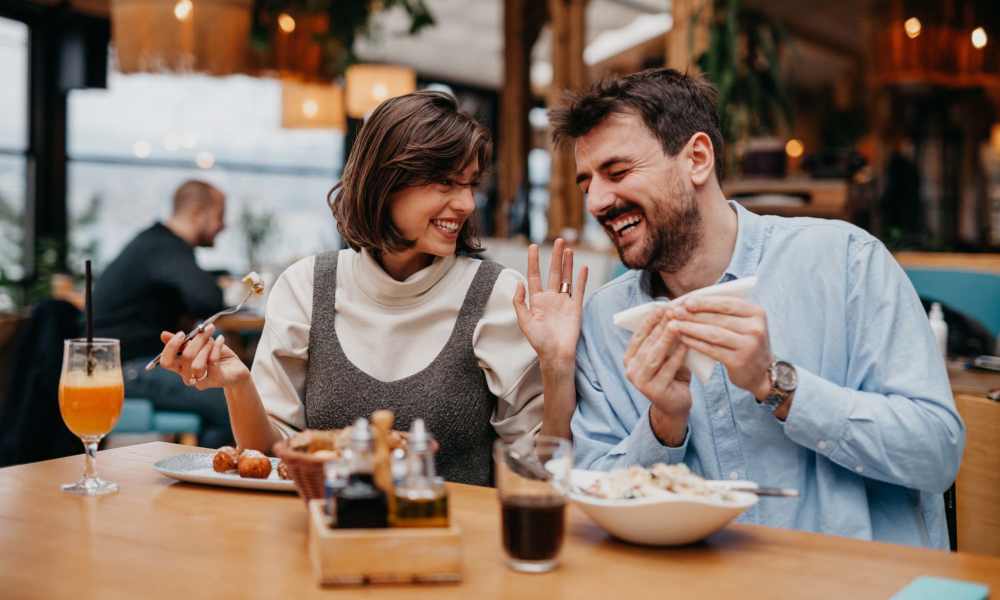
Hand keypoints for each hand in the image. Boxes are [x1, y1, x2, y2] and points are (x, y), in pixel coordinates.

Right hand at [159, 324, 249, 389]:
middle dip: (197, 340)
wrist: (235, 369)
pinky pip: (213, 362)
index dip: (171, 347)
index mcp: (180, 367)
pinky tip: (221, 339)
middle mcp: (188, 376)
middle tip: (206, 329)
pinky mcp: (216, 380)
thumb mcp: (199, 345)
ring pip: (197, 364)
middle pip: (185, 358)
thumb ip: (183, 342)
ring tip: (213, 339)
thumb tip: (163, 334)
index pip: (166, 362)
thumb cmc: (215, 356)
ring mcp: (201, 380)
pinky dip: (217, 346)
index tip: (182, 333)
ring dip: (206, 347)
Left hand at [513, 238, 588, 366]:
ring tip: (569, 249)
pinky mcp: (575, 308)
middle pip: (554, 272)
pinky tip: (583, 267)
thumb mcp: (524, 321)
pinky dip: (581, 278)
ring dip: (568, 263)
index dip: (534, 261)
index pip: (534, 276)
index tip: (533, 246)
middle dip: (556, 257)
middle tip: (558, 240)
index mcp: (536, 301)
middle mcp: (551, 298)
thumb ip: (520, 302)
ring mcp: (564, 302)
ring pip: (566, 278)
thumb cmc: (538, 341)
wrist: (556, 354)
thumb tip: (518, 283)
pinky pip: (579, 290)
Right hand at [624, 309, 692, 434]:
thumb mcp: (665, 355)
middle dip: (660, 326)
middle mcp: (631, 370)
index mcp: (629, 358)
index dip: (649, 320)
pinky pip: (668, 369)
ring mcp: (641, 382)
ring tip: (677, 324)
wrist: (675, 406)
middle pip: (647, 344)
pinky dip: (677, 356)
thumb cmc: (671, 375)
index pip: (638, 335)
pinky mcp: (654, 391)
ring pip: (655, 356)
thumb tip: (672, 312)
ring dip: (666, 338)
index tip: (662, 306)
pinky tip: (687, 344)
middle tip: (672, 310)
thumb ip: (663, 339)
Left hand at [669, 296, 772, 400]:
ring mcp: (748, 345)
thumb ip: (725, 311)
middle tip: (673, 312)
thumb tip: (691, 301)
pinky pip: (711, 349)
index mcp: (756, 313)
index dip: (705, 302)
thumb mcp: (744, 323)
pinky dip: (695, 343)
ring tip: (674, 325)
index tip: (686, 301)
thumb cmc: (746, 342)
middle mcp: (755, 328)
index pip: (727, 303)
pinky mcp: (738, 361)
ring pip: (713, 333)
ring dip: (690, 328)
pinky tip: (683, 338)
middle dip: (693, 314)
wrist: (762, 373)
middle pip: (718, 318)